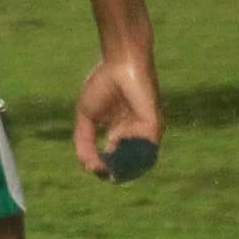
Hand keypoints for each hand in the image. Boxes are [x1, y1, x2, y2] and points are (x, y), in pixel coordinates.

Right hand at [70, 44, 160, 177]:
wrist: (120, 66)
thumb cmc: (103, 85)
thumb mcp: (86, 117)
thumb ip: (84, 141)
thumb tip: (87, 166)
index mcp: (118, 132)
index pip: (113, 158)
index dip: (103, 168)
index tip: (93, 169)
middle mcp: (134, 135)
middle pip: (127, 164)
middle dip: (115, 172)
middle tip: (102, 173)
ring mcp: (145, 132)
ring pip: (137, 161)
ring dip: (123, 167)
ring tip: (109, 164)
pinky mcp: (153, 127)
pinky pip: (145, 149)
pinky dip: (130, 152)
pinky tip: (115, 144)